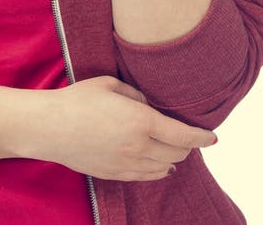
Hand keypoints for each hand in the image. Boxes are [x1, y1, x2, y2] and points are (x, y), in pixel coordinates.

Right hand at [47, 76, 216, 180]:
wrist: (49, 127)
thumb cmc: (77, 100)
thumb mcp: (110, 85)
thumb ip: (135, 94)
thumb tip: (148, 105)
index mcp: (140, 121)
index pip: (183, 135)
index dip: (202, 137)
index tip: (213, 138)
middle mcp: (138, 146)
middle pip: (176, 153)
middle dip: (188, 146)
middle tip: (189, 137)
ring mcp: (126, 164)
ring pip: (164, 168)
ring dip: (173, 159)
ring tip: (175, 150)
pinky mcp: (114, 174)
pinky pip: (146, 177)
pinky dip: (159, 171)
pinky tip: (160, 166)